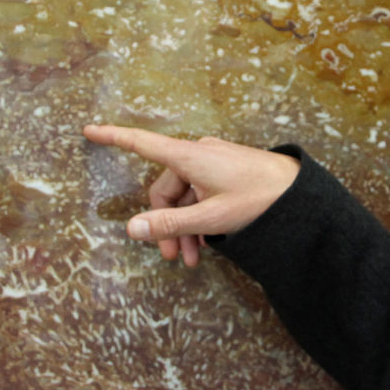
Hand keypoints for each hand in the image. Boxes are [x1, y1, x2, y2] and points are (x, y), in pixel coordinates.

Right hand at [82, 124, 299, 266]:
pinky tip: (209, 243)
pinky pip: (201, 194)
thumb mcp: (211, 218)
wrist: (300, 193)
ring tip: (193, 259)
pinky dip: (199, 218)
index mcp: (189, 157)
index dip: (113, 137)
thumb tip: (131, 229)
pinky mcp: (225, 172)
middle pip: (165, 189)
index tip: (88, 130)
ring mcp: (213, 162)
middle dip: (167, 224)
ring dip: (185, 227)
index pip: (141, 143)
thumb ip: (170, 225)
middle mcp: (197, 154)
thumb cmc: (258, 198)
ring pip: (185, 197)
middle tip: (174, 258)